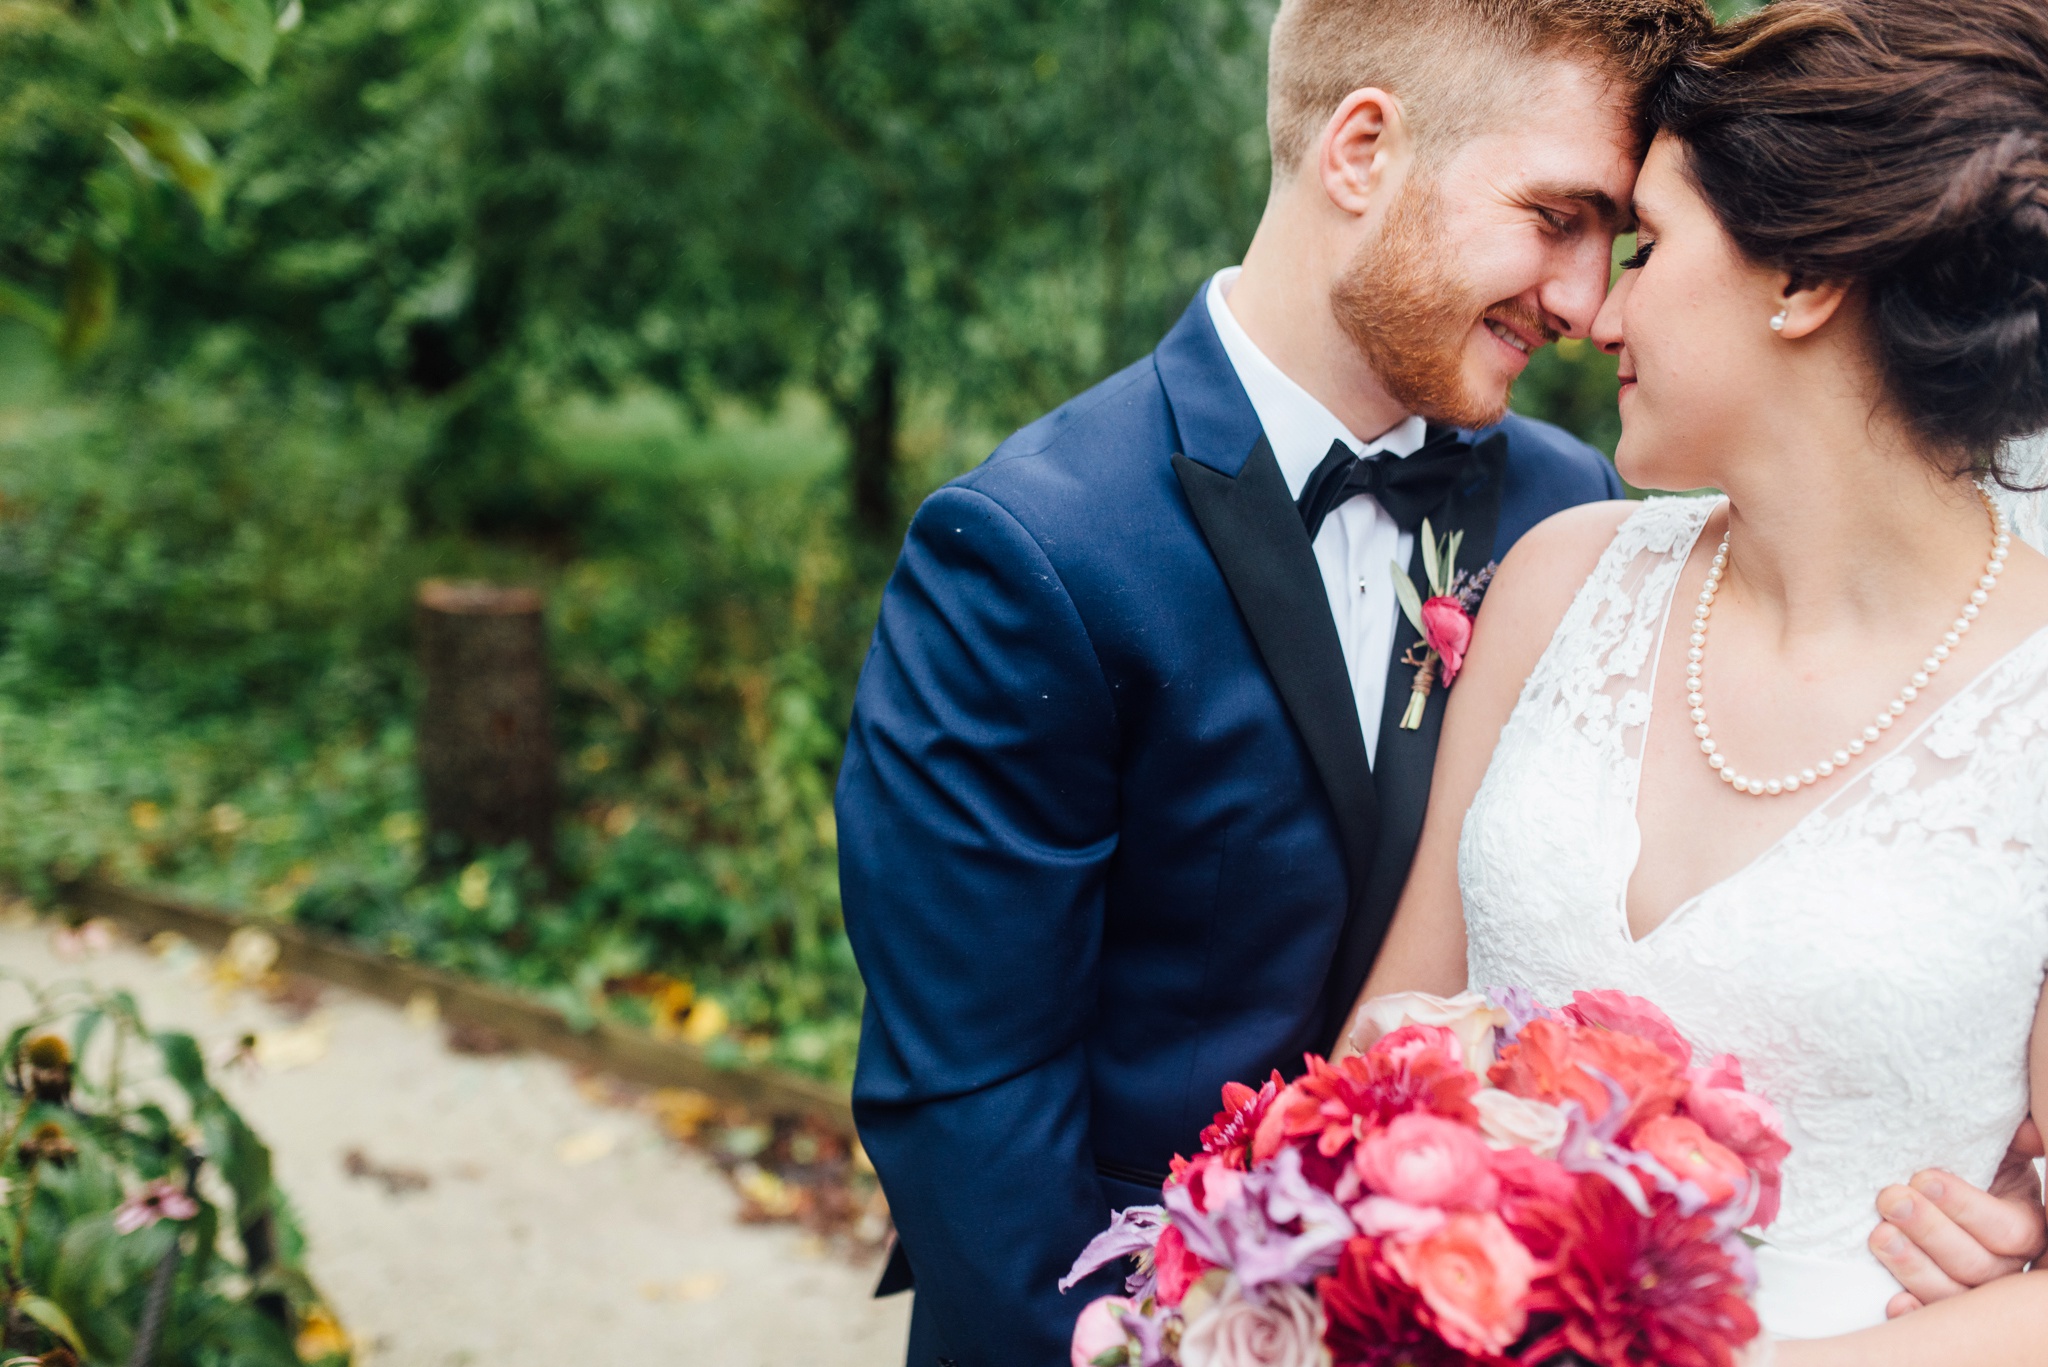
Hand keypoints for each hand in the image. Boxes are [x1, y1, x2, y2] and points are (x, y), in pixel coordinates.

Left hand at [1868, 1116, 2045, 1316]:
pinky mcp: (1940, 1302)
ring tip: (1879, 1236)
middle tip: (1891, 1200)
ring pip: (1953, 1293)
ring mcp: (1973, 1289)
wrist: (1933, 1184)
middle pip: (1977, 1265)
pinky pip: (1931, 1316)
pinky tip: (1893, 1302)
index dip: (1966, 1207)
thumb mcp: (1994, 1148)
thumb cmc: (1967, 1163)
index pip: (2008, 1230)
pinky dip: (1913, 1311)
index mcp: (2027, 1225)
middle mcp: (2007, 1264)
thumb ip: (2013, 1141)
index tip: (1923, 1178)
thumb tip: (2028, 1132)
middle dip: (1930, 1230)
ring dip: (1914, 1267)